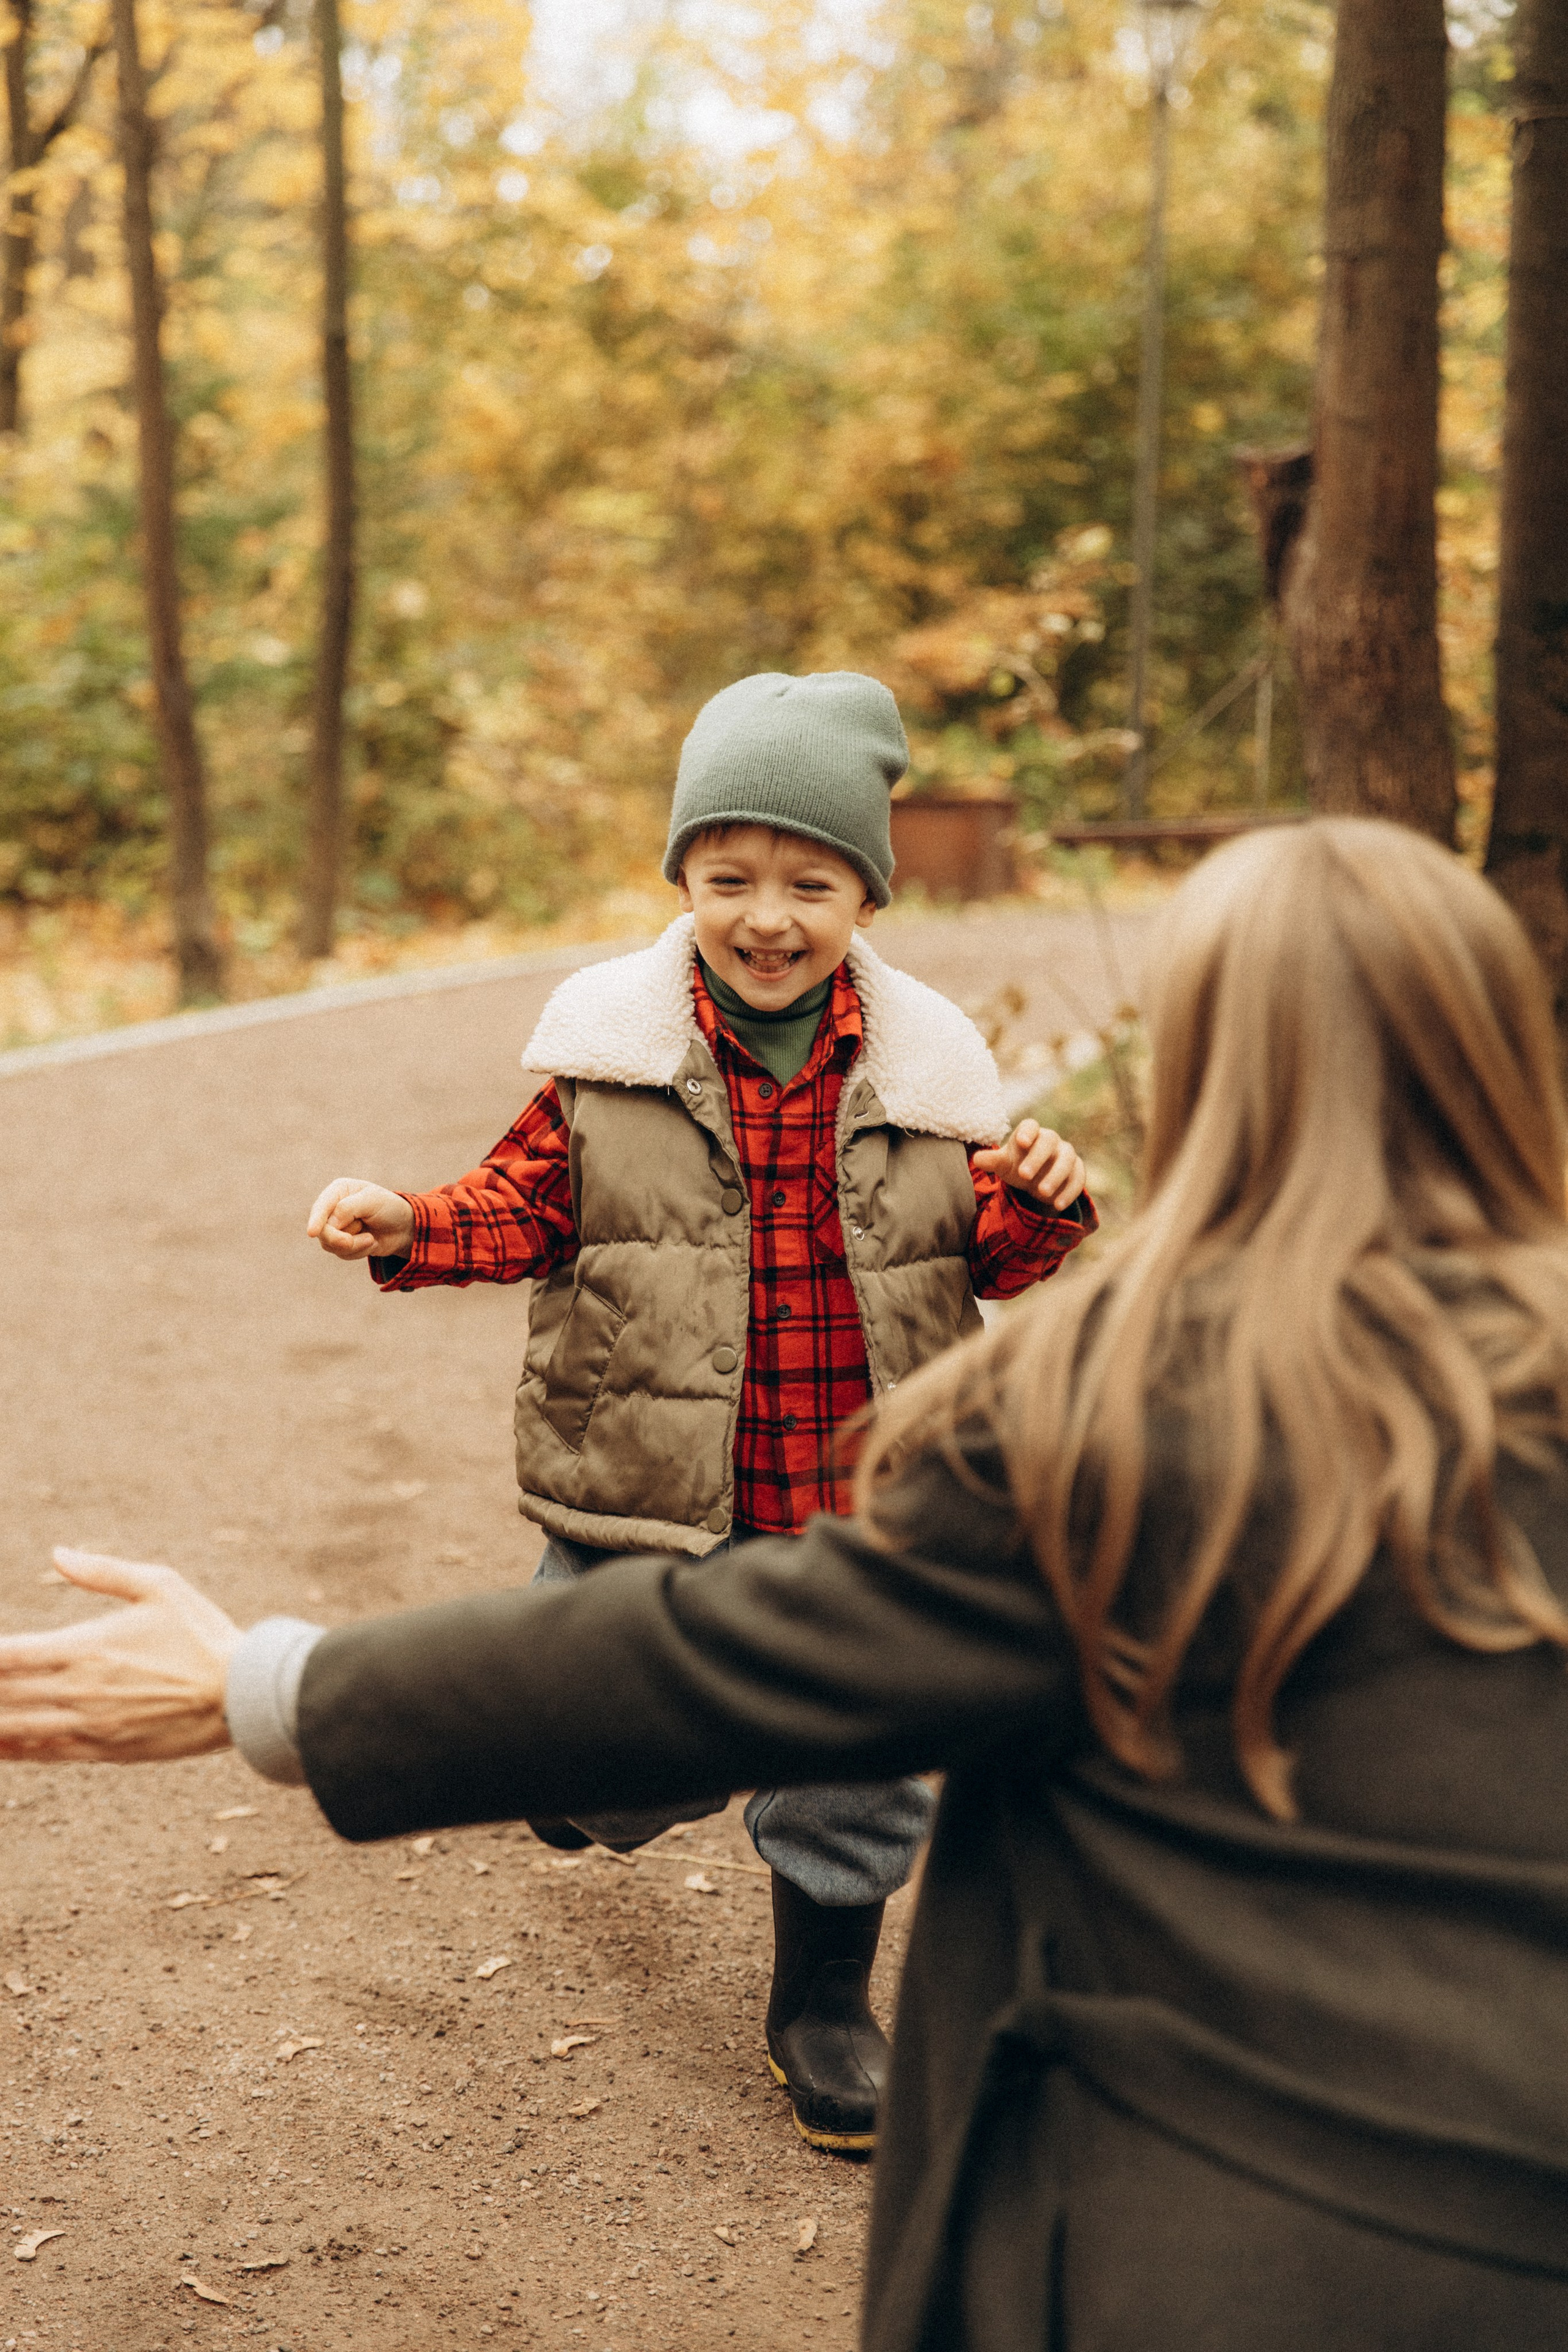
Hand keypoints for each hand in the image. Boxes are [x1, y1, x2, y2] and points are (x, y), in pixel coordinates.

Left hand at [0, 1550, 239, 1764]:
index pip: (7, 1655)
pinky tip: (0, 1744)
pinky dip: (14, 1749)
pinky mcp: (103, 1751)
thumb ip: (103, 1571)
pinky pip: (44, 1753)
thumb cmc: (202, 1633)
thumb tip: (57, 1554)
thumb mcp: (160, 1585)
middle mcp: (78, 1690)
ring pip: (15, 1728)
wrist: (239, 1695)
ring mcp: (88, 1725)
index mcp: (85, 1647)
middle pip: (2, 1696)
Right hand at [307, 1177, 414, 1261]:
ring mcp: (335, 1227)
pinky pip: (341, 1253)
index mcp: (338, 1191)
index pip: (321, 1207)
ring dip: (354, 1246)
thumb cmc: (389, 1208)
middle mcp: (332, 1208)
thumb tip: (330, 1223)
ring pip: (330, 1244)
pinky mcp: (340, 1243)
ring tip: (371, 1238)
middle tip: (367, 1239)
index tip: (312, 1233)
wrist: (404, 1227)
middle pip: (322, 1230)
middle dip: (343, 1239)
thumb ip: (348, 1208)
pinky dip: (358, 1252)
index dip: (316, 1220)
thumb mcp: (372, 1201)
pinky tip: (370, 1242)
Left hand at [972, 1120, 1086, 1210]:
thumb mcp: (1004, 1165)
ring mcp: (1066, 1154)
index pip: (1030, 1126)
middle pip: (1048, 1142)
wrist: (1036, 1180)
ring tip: (1041, 1193)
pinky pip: (1078, 1178)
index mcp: (1030, 1133)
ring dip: (1055, 1176)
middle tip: (1024, 1176)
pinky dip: (1070, 1192)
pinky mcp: (1077, 1170)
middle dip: (1037, 1158)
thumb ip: (993, 1161)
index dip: (1027, 1132)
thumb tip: (976, 1160)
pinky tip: (1057, 1205)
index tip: (1021, 1142)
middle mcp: (1051, 1140)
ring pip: (1067, 1160)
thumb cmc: (1017, 1165)